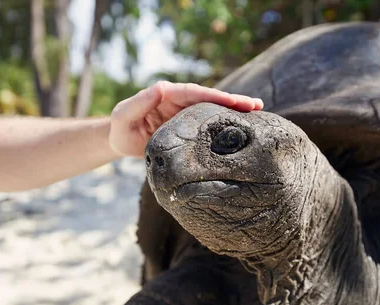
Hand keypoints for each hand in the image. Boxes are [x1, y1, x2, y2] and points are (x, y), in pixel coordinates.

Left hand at [108, 81, 263, 156]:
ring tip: (259, 113)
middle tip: (257, 105)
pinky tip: (245, 128)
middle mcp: (181, 101)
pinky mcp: (191, 128)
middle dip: (234, 101)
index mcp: (168, 94)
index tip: (235, 101)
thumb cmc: (120, 130)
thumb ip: (138, 102)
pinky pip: (211, 124)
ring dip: (236, 112)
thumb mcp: (122, 116)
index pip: (196, 93)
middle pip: (211, 99)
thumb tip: (162, 86)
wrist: (121, 142)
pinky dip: (228, 124)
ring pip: (215, 110)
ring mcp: (187, 114)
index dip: (217, 96)